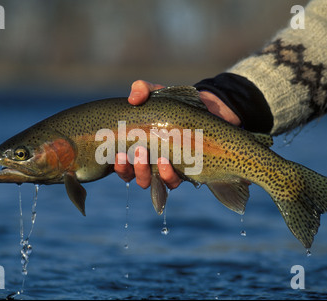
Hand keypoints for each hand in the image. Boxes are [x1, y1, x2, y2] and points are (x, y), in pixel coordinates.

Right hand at [114, 80, 240, 189]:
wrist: (208, 110)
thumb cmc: (176, 105)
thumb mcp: (158, 94)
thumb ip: (143, 90)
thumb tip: (133, 97)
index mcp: (139, 148)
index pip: (123, 164)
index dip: (118, 165)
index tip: (118, 154)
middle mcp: (151, 164)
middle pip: (136, 177)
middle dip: (134, 168)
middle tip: (138, 151)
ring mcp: (168, 170)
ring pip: (152, 183)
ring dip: (147, 174)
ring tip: (153, 157)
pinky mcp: (185, 172)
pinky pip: (172, 182)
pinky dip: (168, 175)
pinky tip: (167, 162)